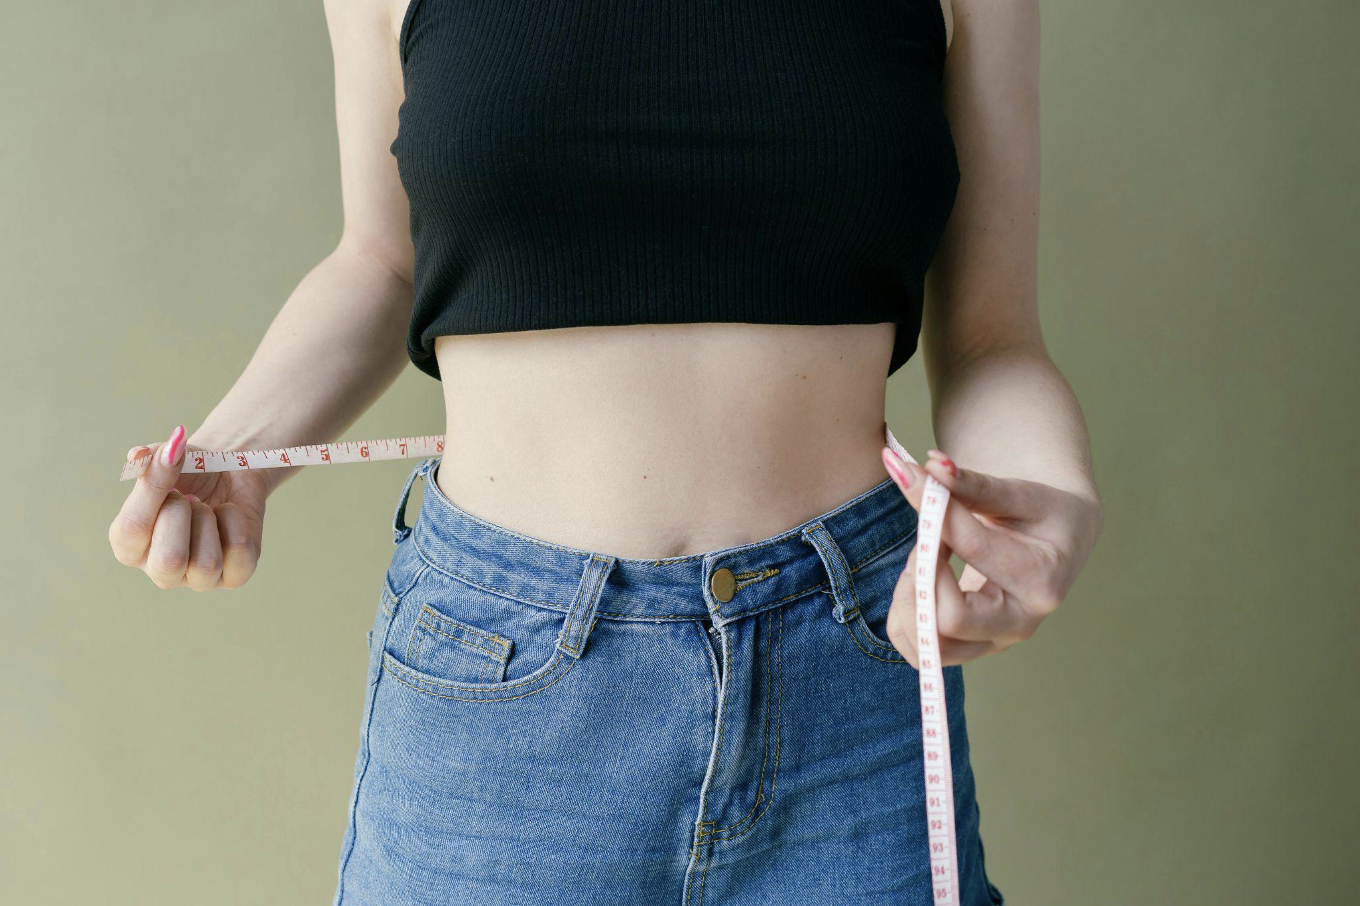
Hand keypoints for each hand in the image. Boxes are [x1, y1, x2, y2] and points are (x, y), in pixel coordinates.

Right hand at [108, 425, 267, 589]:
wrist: (230, 473)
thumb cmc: (189, 473)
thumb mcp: (166, 459)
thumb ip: (148, 459)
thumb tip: (139, 455)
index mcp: (129, 545)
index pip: (132, 530)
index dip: (153, 490)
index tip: (171, 459)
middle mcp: (159, 570)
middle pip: (169, 560)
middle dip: (183, 515)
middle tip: (189, 497)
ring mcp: (197, 578)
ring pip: (206, 564)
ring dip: (210, 521)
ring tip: (208, 509)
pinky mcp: (234, 576)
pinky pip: (239, 553)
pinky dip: (237, 523)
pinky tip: (228, 515)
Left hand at [879, 447, 1103, 666]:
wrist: (1057, 539)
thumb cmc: (1039, 512)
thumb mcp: (1015, 492)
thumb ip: (970, 483)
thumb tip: (930, 465)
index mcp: (1041, 579)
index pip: (971, 550)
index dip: (935, 514)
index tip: (915, 480)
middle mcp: (1020, 623)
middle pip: (947, 620)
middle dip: (919, 574)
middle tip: (926, 540)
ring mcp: (994, 642)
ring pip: (927, 647)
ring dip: (907, 599)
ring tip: (924, 559)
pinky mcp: (971, 648)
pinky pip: (919, 651)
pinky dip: (904, 617)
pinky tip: (920, 580)